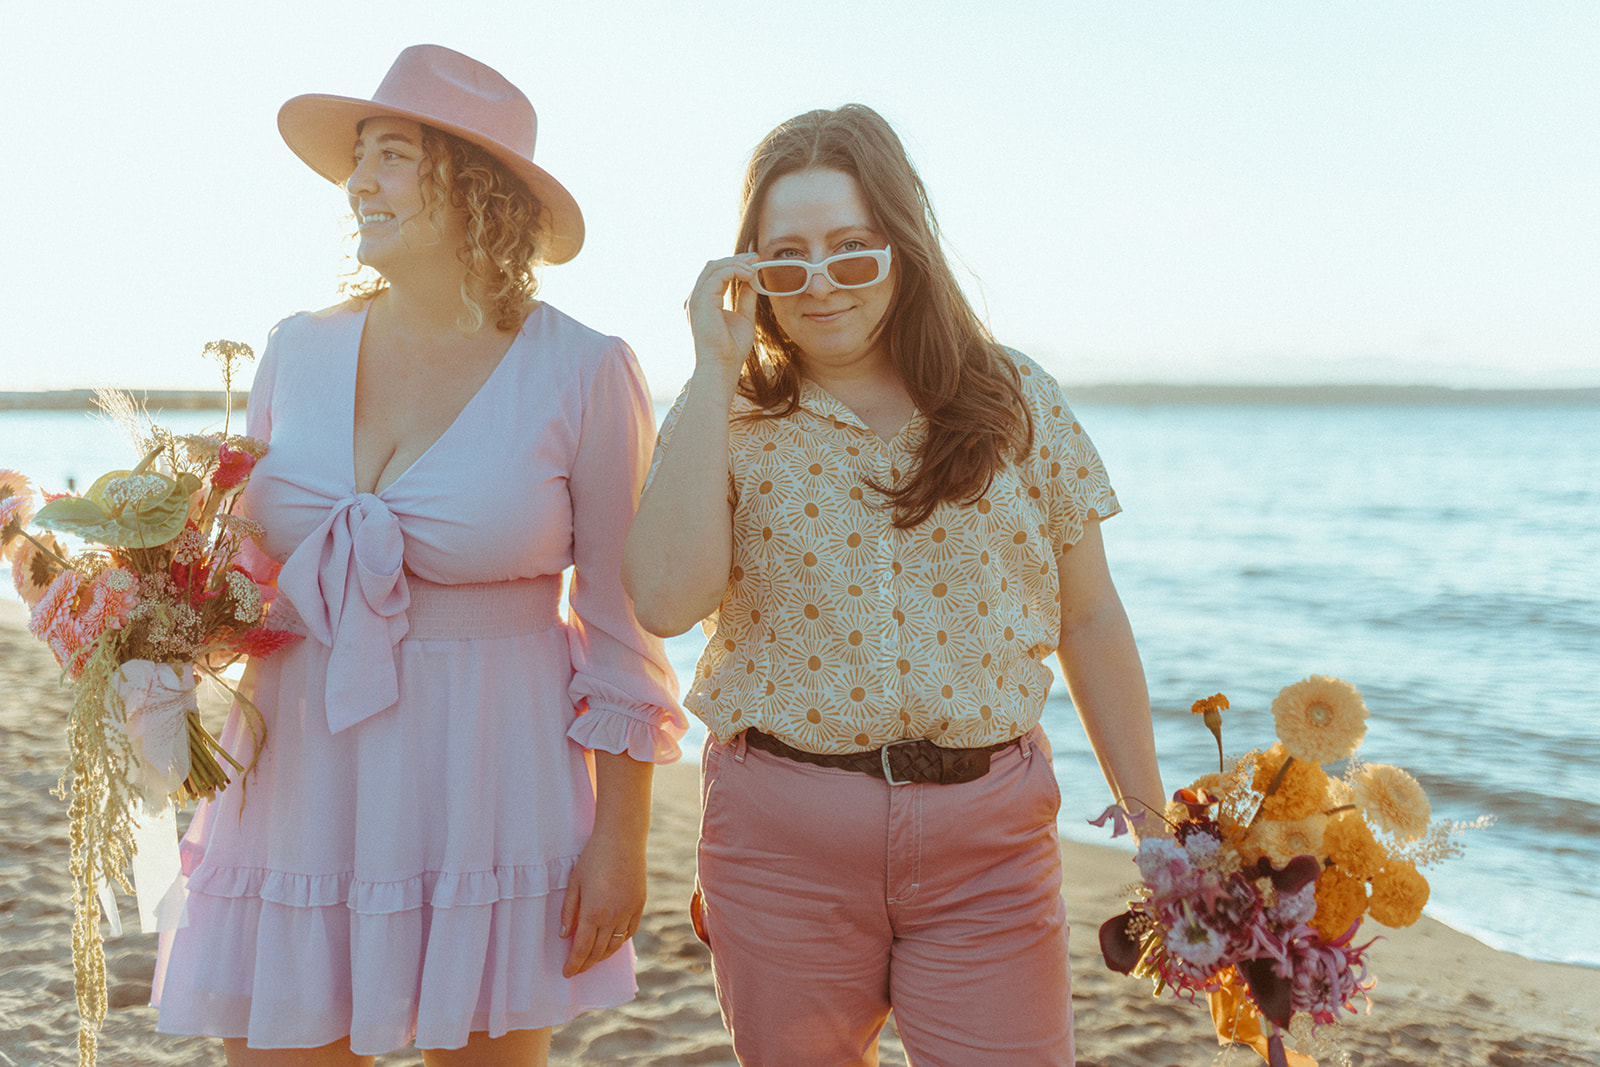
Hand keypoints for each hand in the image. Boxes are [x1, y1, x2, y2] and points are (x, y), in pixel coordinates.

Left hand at [558, 830, 646, 976]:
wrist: (622, 839)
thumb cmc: (593, 858)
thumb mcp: (574, 883)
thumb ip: (569, 911)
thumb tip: (564, 935)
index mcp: (593, 913)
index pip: (582, 949)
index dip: (574, 964)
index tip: (567, 973)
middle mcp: (613, 917)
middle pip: (598, 951)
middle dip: (586, 964)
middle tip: (577, 969)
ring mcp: (629, 912)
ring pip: (616, 945)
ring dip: (602, 955)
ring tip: (592, 958)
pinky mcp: (639, 905)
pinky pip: (629, 932)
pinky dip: (619, 941)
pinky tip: (612, 942)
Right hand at [687, 254, 758, 381]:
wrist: (723, 366)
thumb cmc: (731, 349)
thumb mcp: (744, 317)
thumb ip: (746, 298)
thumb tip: (753, 281)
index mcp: (704, 302)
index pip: (716, 274)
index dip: (735, 264)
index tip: (755, 262)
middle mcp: (697, 298)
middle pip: (713, 266)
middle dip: (736, 259)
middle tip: (757, 258)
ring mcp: (696, 299)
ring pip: (714, 267)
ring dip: (736, 263)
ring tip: (755, 266)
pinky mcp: (701, 301)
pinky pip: (717, 275)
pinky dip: (734, 270)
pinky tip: (749, 275)